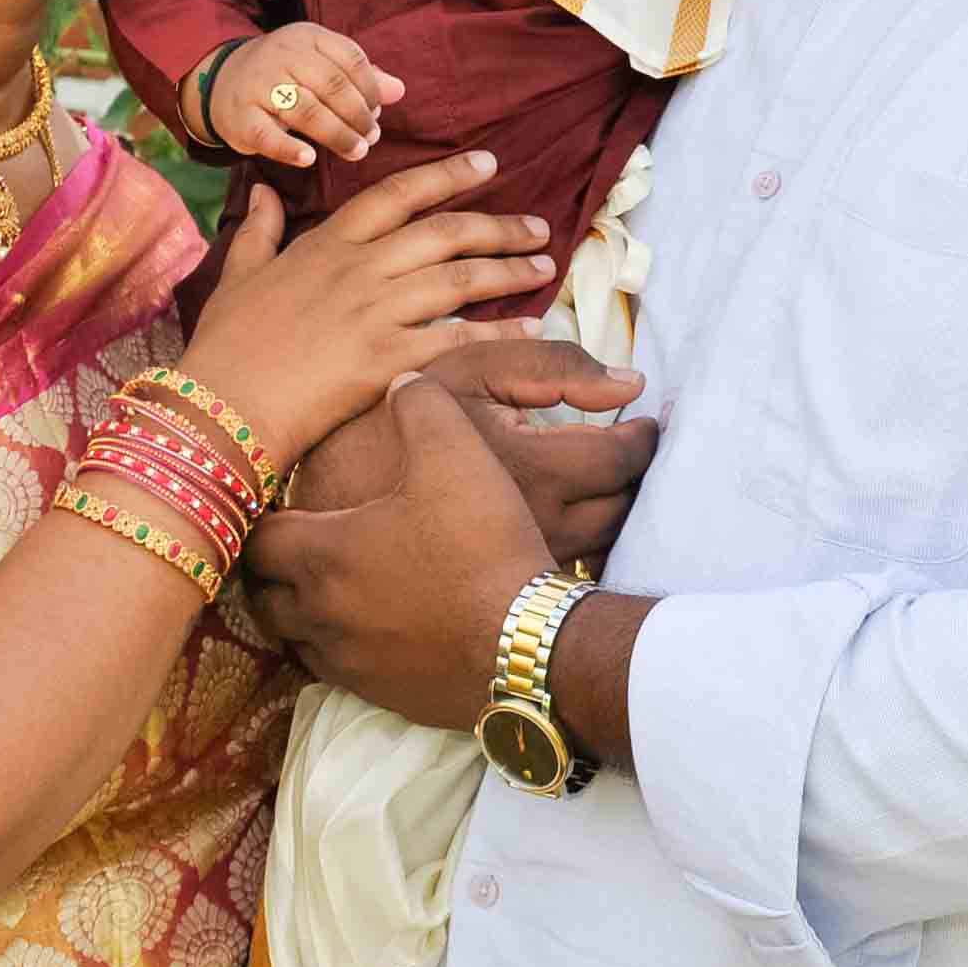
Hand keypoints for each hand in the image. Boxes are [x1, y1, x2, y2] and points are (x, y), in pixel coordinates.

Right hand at [180, 156, 548, 465]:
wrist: (221, 407)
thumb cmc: (226, 345)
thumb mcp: (237, 275)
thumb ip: (258, 230)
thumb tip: (264, 190)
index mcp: (328, 243)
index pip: (399, 194)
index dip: (448, 175)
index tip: (488, 164)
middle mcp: (360, 269)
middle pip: (446, 232)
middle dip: (500, 226)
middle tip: (539, 225)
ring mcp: (376, 312)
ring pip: (460, 278)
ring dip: (510, 270)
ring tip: (545, 266)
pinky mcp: (388, 359)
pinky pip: (458, 339)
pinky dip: (499, 333)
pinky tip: (529, 329)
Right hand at [206, 23, 404, 166]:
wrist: (222, 81)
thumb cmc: (285, 74)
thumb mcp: (320, 63)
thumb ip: (359, 76)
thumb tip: (399, 90)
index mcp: (307, 37)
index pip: (350, 58)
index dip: (370, 88)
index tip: (378, 113)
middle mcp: (282, 55)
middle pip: (332, 85)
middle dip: (358, 115)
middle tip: (372, 138)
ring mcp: (259, 86)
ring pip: (306, 111)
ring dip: (337, 135)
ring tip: (356, 151)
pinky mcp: (240, 116)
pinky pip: (267, 135)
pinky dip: (289, 149)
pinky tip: (309, 159)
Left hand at [249, 375, 556, 730]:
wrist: (530, 643)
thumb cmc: (481, 545)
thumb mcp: (456, 452)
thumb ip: (420, 405)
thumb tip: (400, 384)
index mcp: (324, 554)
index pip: (257, 541)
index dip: (261, 520)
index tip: (274, 506)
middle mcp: (322, 615)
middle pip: (263, 599)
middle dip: (269, 573)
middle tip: (289, 547)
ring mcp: (350, 663)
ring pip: (296, 641)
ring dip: (300, 614)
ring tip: (324, 586)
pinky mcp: (383, 696)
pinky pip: (337, 673)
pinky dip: (339, 647)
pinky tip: (371, 626)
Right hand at [282, 341, 657, 563]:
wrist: (322, 517)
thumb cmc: (387, 432)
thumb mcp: (462, 372)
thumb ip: (550, 364)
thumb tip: (630, 383)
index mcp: (539, 469)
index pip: (626, 457)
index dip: (644, 436)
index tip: (646, 421)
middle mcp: (543, 528)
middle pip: (624, 508)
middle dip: (634, 476)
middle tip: (632, 450)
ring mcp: (521, 572)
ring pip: (602, 546)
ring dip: (611, 513)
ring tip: (603, 484)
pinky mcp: (501, 602)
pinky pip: (565, 577)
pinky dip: (577, 545)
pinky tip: (560, 522)